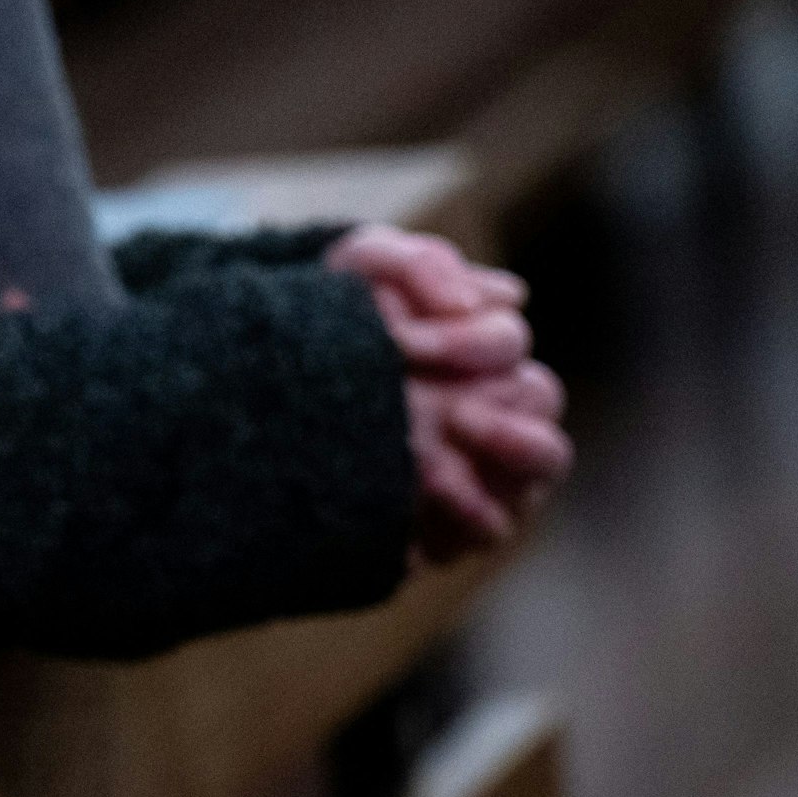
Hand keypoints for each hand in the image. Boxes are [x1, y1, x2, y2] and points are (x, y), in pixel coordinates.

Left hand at [326, 226, 571, 560]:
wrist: (259, 381)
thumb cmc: (327, 317)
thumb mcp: (360, 269)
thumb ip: (423, 267)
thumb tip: (509, 295)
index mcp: (481, 349)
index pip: (507, 343)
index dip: (464, 344)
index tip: (400, 343)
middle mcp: (496, 407)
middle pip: (538, 403)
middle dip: (497, 407)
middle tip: (452, 412)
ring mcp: (483, 469)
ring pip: (537, 468)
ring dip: (501, 459)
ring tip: (442, 457)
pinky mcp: (450, 522)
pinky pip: (487, 529)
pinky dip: (463, 517)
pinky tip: (418, 502)